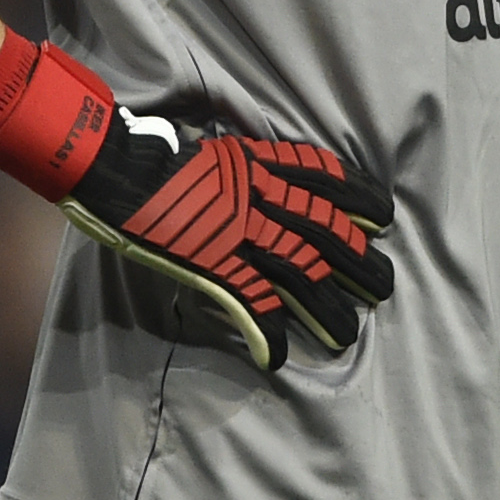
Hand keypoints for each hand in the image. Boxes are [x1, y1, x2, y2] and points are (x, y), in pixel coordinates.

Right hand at [0, 33, 393, 369]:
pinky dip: (269, 330)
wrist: (113, 166)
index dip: (358, 199)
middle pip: (325, 231)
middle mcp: (259, 197)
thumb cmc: (151, 150)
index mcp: (258, 164)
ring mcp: (238, 232)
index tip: (383, 217)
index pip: (323, 178)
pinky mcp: (213, 263)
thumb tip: (253, 170)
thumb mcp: (209, 145)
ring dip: (329, 307)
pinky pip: (252, 301)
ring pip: (302, 272)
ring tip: (348, 334)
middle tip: (386, 284)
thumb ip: (239, 162)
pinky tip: (280, 354)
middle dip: (360, 261)